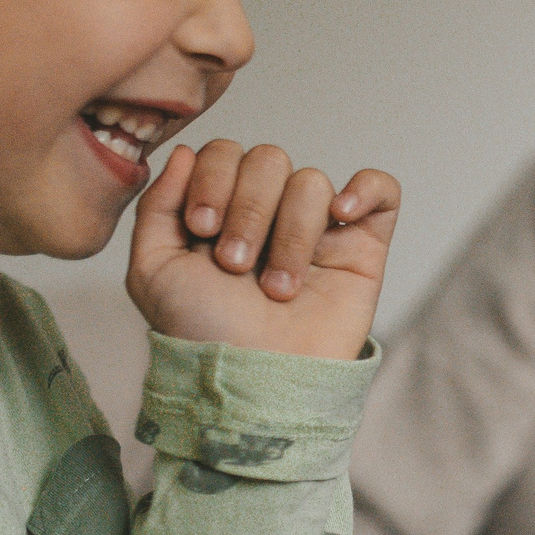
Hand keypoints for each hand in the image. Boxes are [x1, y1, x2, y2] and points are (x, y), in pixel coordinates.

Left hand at [127, 140, 398, 360]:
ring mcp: (320, 227)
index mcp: (223, 209)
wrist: (255, 382)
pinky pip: (381, 189)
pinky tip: (341, 214)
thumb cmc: (204, 334)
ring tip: (278, 286)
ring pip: (312, 182)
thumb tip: (187, 152)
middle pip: (269, 159)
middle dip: (249, 209)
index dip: (214, 180)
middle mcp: (271, 212)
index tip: (203, 228)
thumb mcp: (153, 270)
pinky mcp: (363, 246)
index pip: (225, 153)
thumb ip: (157, 205)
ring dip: (291, 233)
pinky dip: (365, 188)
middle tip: (237, 264)